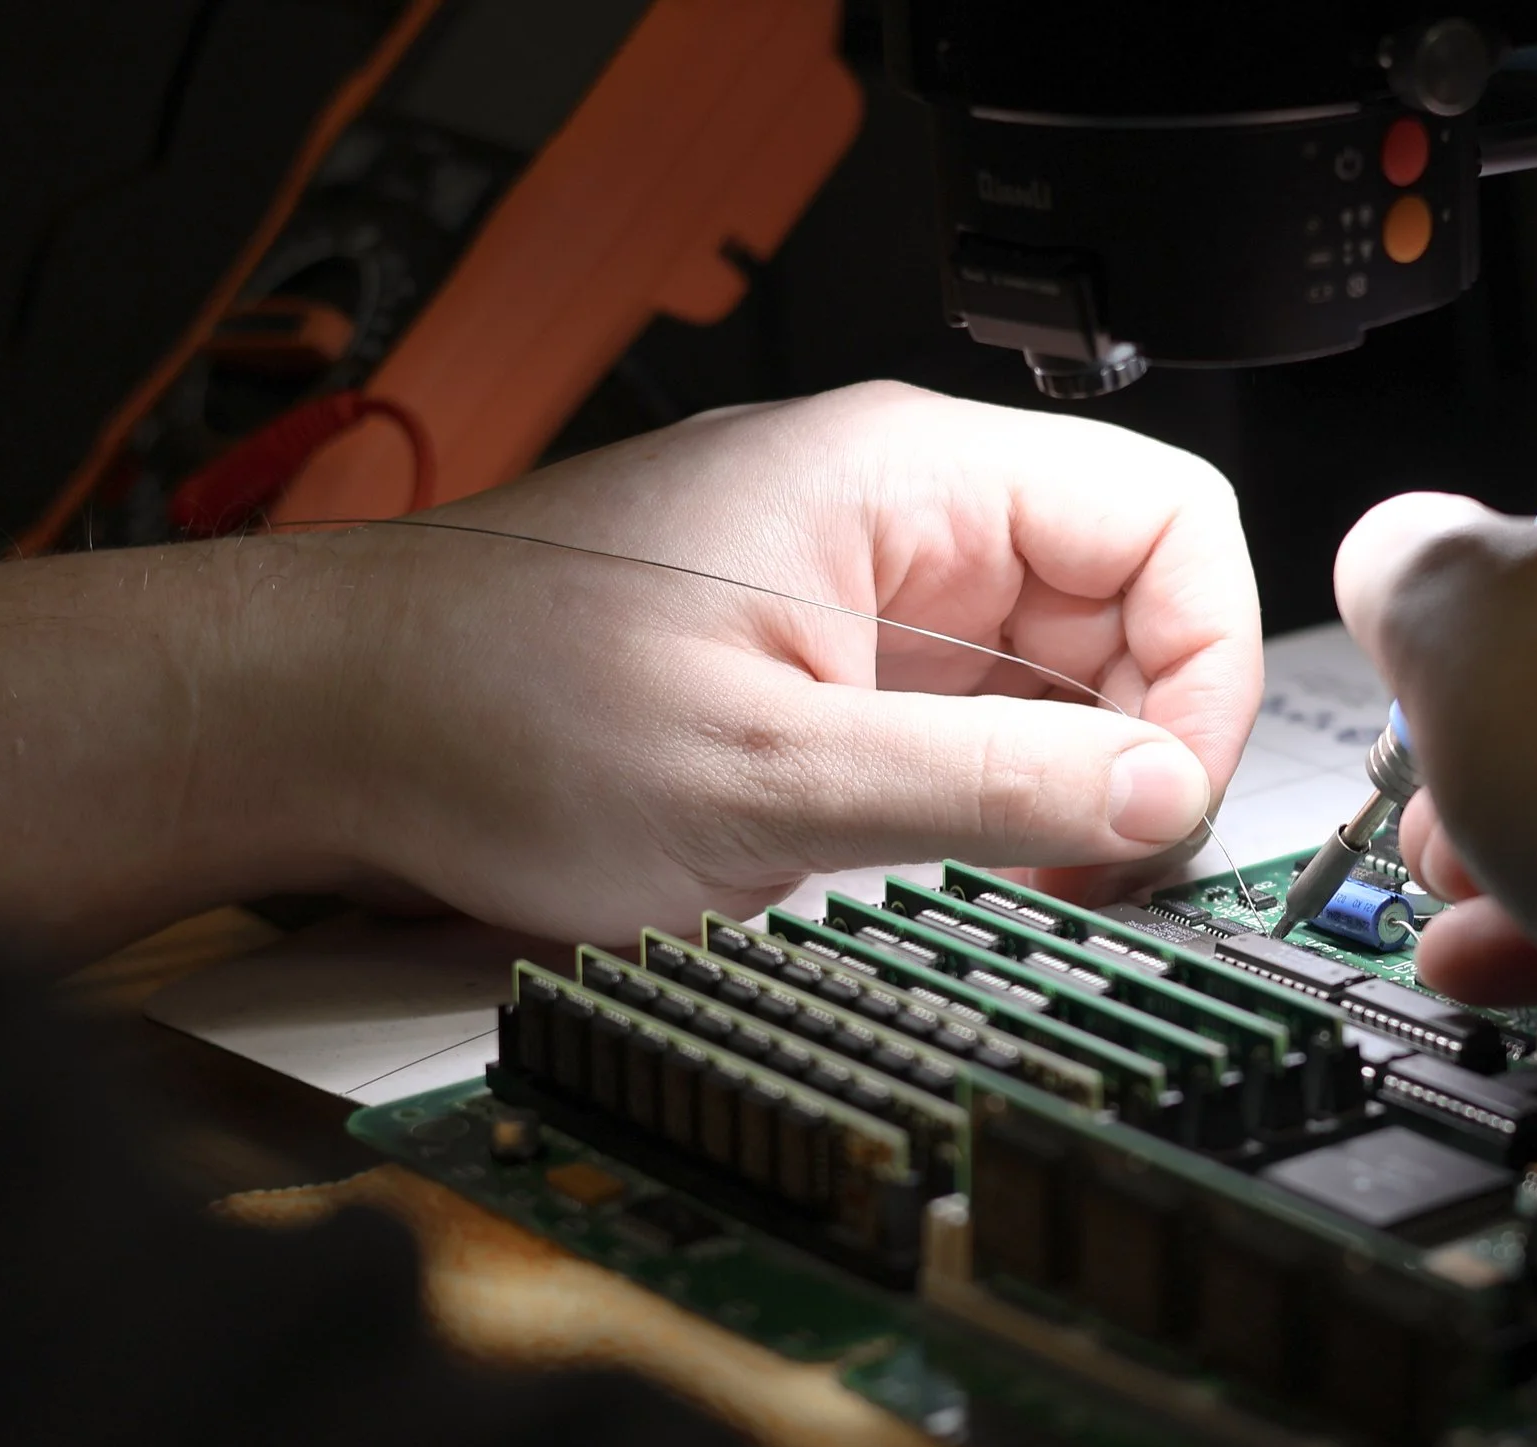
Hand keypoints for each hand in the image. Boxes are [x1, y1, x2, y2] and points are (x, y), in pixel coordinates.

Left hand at [308, 383, 1261, 942]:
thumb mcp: (767, 776)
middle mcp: (898, 514)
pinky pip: (976, 714)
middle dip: (1147, 742)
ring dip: (1076, 781)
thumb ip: (988, 783)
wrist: (329, 727)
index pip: (1166, 521)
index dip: (1207, 662)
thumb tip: (1163, 792)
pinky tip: (975, 865)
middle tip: (1104, 868)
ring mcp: (864, 590)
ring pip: (1062, 670)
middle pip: (1129, 603)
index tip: (1171, 794)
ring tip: (1036, 881)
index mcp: (903, 476)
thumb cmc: (489, 709)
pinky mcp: (831, 664)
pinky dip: (1002, 796)